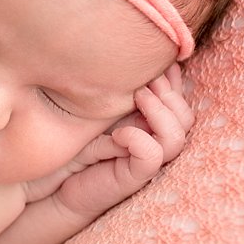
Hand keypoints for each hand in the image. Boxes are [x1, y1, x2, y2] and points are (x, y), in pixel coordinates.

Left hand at [51, 63, 195, 220]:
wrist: (57, 180)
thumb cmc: (78, 143)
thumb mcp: (102, 110)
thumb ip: (125, 92)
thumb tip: (145, 62)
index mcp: (153, 124)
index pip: (179, 100)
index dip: (174, 80)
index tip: (158, 63)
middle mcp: (156, 142)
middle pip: (186, 117)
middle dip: (170, 92)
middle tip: (145, 80)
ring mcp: (149, 161)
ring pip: (177, 136)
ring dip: (160, 111)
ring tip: (138, 96)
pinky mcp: (134, 177)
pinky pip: (152, 155)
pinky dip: (139, 138)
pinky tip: (119, 133)